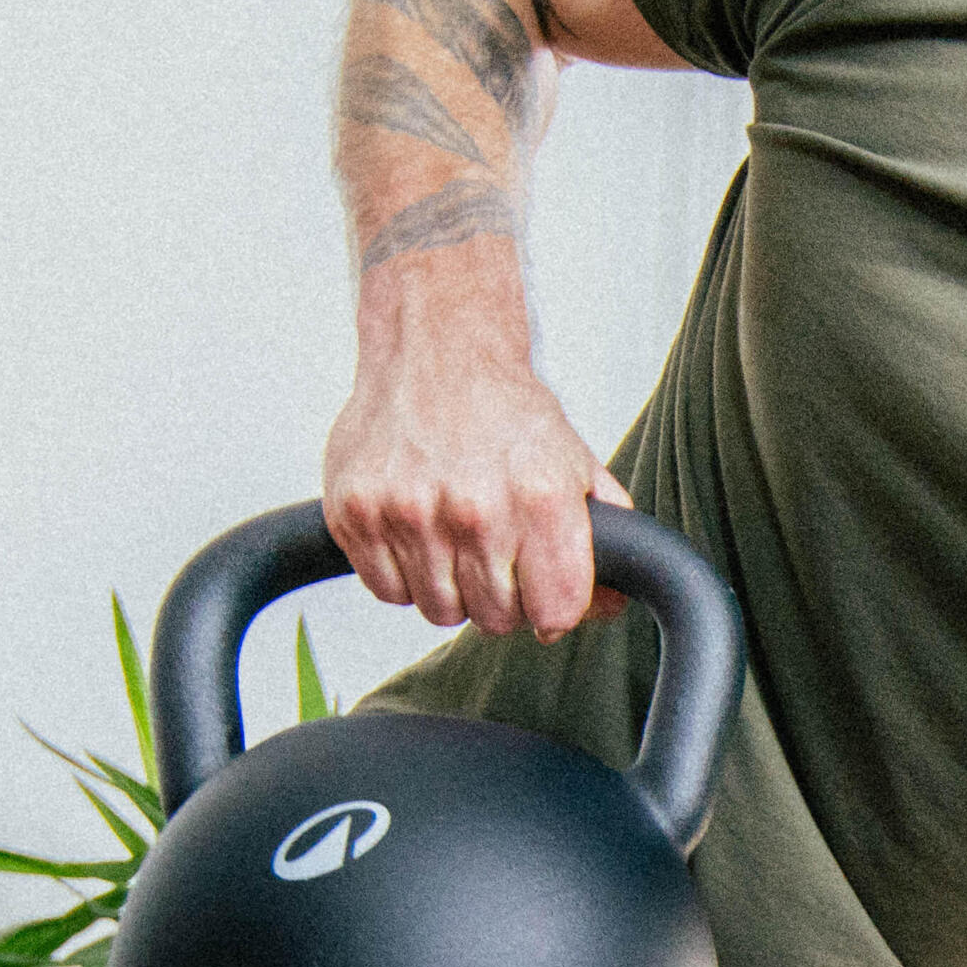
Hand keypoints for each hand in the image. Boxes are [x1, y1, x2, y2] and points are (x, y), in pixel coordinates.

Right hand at [323, 335, 627, 638]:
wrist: (436, 348)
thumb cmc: (505, 409)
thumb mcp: (574, 463)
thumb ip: (602, 538)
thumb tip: (610, 605)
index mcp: (539, 496)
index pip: (555, 612)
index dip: (555, 608)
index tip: (546, 590)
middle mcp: (474, 508)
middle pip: (496, 618)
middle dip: (503, 597)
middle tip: (496, 551)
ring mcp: (408, 512)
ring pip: (440, 610)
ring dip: (451, 587)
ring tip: (454, 535)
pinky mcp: (355, 512)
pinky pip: (387, 590)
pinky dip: (403, 574)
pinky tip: (418, 531)